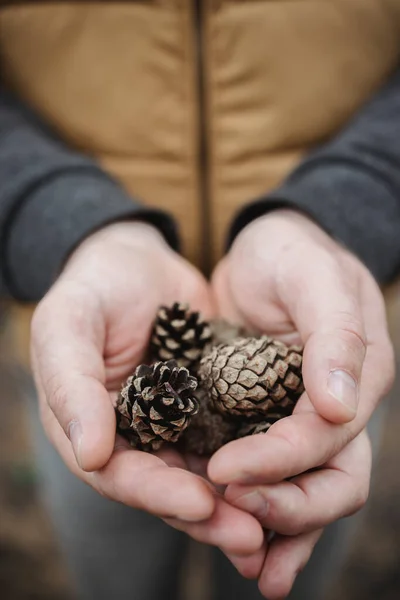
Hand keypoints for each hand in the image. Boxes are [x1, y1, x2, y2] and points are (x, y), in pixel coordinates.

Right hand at [31, 222, 263, 556]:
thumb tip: (90, 454)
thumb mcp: (69, 324)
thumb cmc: (95, 286)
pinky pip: (231, 439)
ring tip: (272, 521)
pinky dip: (253, 460)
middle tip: (248, 535)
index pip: (118, 473)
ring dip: (235, 500)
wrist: (140, 261)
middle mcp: (134, 435)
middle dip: (205, 514)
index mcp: (90, 426)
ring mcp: (174, 424)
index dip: (154, 492)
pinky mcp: (210, 407)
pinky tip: (284, 471)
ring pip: (203, 472)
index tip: (197, 502)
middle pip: (166, 487)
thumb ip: (71, 384)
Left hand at [209, 210, 394, 596]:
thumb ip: (336, 335)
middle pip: (329, 482)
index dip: (280, 463)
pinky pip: (267, 471)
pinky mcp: (265, 417)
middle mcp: (335, 409)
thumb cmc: (292, 254)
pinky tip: (228, 529)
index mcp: (358, 378)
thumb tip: (338, 408)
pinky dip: (255, 504)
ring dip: (279, 532)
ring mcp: (301, 417)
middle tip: (235, 528)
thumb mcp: (315, 277)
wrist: (264, 247)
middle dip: (286, 511)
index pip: (326, 439)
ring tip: (249, 570)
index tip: (225, 474)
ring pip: (304, 489)